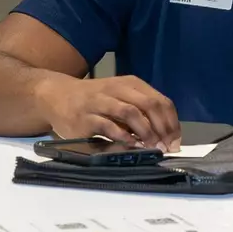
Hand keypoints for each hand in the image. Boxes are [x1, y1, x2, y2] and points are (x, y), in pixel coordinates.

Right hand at [38, 73, 180, 150]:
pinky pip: (109, 126)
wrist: (57, 96)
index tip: (175, 140)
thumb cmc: (94, 100)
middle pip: (149, 105)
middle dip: (162, 127)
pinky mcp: (86, 117)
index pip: (160, 100)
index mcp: (130, 84)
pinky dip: (123, 137)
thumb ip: (140, 112)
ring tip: (152, 147)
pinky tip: (132, 146)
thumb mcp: (120, 98)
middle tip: (167, 146)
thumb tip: (166, 136)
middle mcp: (117, 89)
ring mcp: (100, 102)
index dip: (171, 122)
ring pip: (131, 112)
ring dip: (146, 131)